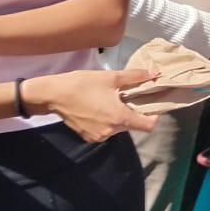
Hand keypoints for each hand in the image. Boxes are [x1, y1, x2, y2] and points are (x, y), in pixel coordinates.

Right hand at [25, 68, 161, 140]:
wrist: (53, 95)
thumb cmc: (83, 84)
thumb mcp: (111, 77)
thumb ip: (135, 77)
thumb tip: (155, 73)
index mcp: (119, 118)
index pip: (148, 126)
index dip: (154, 116)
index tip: (152, 105)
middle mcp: (111, 131)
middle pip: (132, 125)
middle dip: (133, 112)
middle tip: (128, 97)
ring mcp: (99, 136)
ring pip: (118, 128)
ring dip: (118, 116)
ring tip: (110, 101)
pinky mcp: (88, 137)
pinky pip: (105, 130)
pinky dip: (106, 121)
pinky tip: (98, 108)